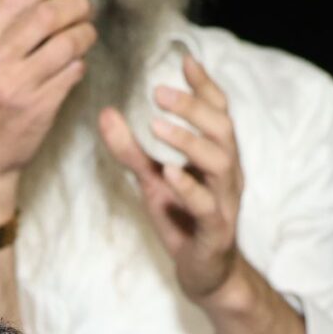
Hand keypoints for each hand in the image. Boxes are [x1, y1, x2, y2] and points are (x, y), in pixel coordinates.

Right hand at [0, 0, 95, 214]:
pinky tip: (74, 62)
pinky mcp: (39, 107)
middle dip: (74, 5)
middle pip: (46, 16)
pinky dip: (79, 62)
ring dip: (84, 33)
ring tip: (84, 31)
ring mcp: (16, 87)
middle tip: (82, 5)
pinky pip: (72, 72)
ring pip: (66, 44)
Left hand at [99, 47, 246, 303]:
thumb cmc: (182, 219)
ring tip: (157, 126)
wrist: (204, 272)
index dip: (205, 86)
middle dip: (193, 107)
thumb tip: (105, 113)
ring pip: (220, 162)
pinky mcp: (215, 230)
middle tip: (158, 92)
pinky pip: (207, 206)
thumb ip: (132, 149)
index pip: (219, 112)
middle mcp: (227, 173)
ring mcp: (224, 201)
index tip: (184, 61)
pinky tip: (169, 172)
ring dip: (189, 141)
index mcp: (217, 156)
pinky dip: (189, 187)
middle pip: (222, 129)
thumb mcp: (152, 179)